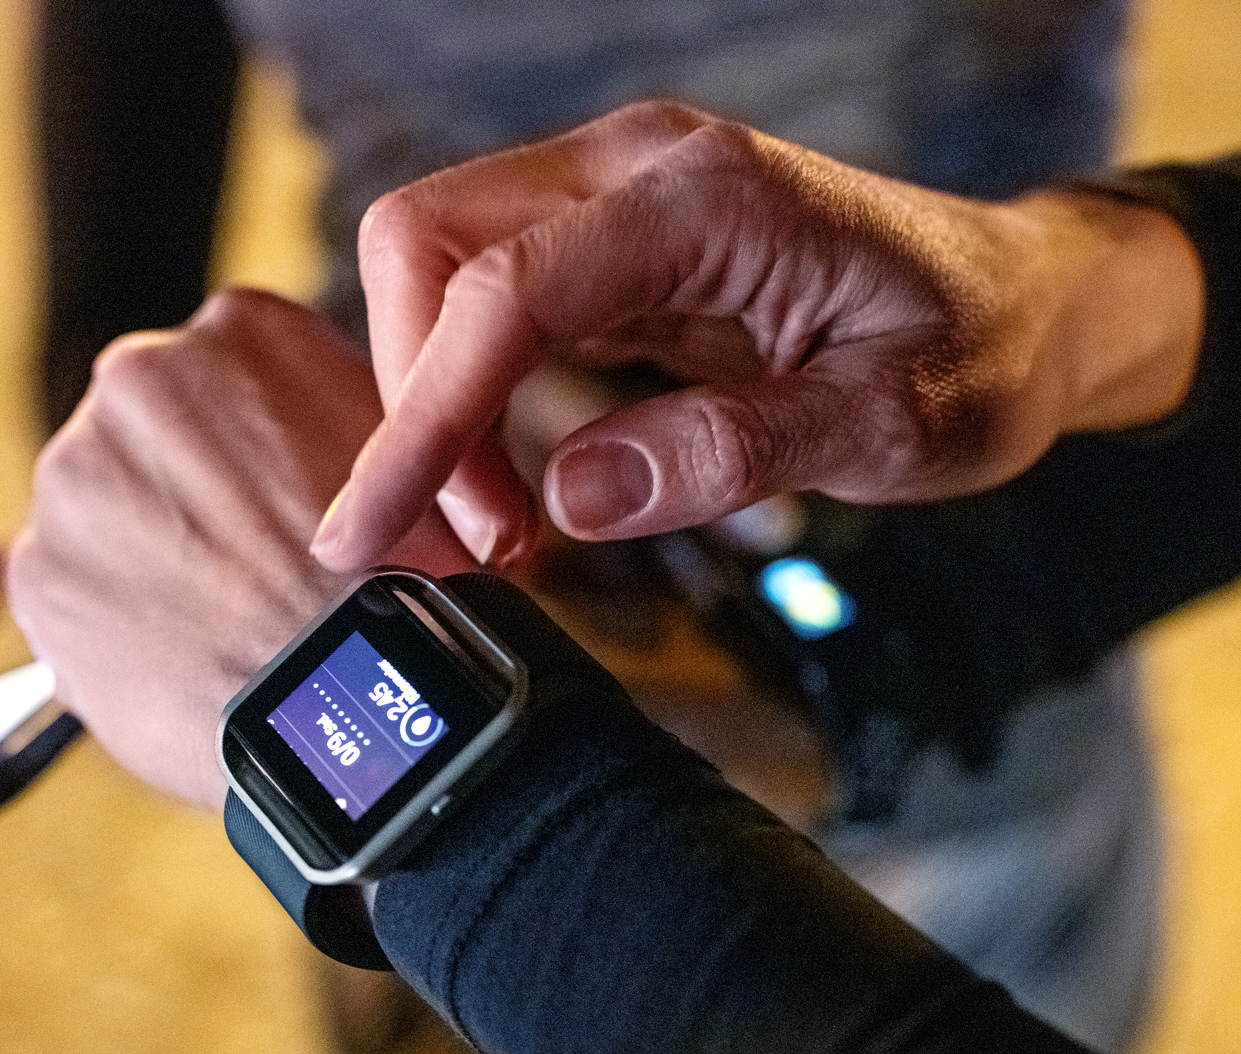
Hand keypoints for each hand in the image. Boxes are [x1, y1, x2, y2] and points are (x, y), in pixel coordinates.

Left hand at [10, 288, 473, 809]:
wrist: (354, 703)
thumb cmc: (402, 590)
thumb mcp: (405, 455)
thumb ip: (328, 418)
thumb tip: (307, 447)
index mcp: (241, 332)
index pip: (222, 373)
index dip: (250, 451)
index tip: (274, 501)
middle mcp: (140, 380)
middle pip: (150, 439)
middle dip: (186, 500)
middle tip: (249, 571)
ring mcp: (75, 475)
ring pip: (101, 516)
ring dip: (143, 561)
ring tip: (219, 623)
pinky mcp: (37, 572)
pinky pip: (68, 594)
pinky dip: (109, 628)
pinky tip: (180, 658)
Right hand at [311, 101, 1203, 570]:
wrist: (1026, 304)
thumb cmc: (978, 353)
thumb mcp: (886, 424)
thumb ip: (731, 451)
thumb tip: (570, 498)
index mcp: (703, 199)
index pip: (500, 290)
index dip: (419, 418)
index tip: (370, 532)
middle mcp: (637, 172)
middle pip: (424, 244)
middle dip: (412, 402)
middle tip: (476, 539)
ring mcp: (618, 200)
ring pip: (438, 269)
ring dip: (432, 404)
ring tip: (494, 524)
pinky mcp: (612, 249)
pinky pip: (489, 302)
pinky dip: (467, 396)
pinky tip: (508, 481)